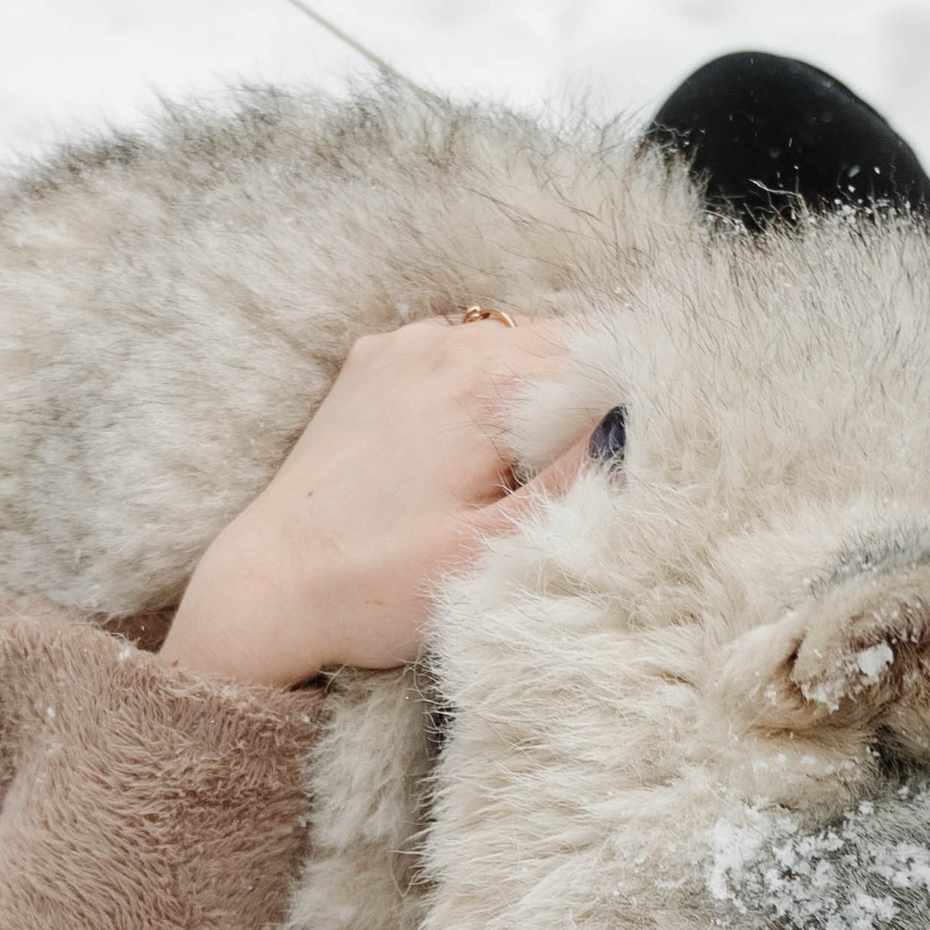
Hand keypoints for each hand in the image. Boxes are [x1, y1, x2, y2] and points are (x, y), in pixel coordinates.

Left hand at [163, 315, 606, 688]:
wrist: (268, 588)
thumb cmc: (377, 586)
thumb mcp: (495, 551)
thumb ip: (577, 479)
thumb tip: (637, 416)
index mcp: (486, 380)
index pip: (608, 347)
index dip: (646, 390)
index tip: (661, 441)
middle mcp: (446, 342)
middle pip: (565, 340)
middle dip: (597, 392)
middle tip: (605, 464)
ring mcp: (405, 348)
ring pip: (515, 344)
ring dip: (544, 392)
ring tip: (544, 464)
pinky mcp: (376, 366)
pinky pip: (462, 354)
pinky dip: (489, 388)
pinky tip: (484, 449)